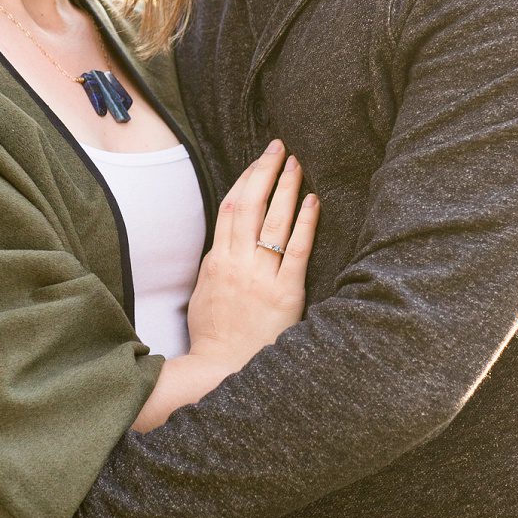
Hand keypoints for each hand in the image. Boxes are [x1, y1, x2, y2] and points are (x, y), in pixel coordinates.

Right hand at [186, 141, 318, 371]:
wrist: (222, 371)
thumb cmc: (214, 337)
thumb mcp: (203, 295)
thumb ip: (216, 265)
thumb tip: (227, 242)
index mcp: (216, 261)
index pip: (231, 207)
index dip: (245, 179)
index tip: (258, 161)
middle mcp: (237, 263)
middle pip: (250, 204)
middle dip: (265, 171)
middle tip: (279, 147)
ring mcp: (260, 277)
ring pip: (273, 221)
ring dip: (286, 187)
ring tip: (297, 163)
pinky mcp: (285, 293)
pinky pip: (296, 250)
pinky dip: (305, 222)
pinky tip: (313, 201)